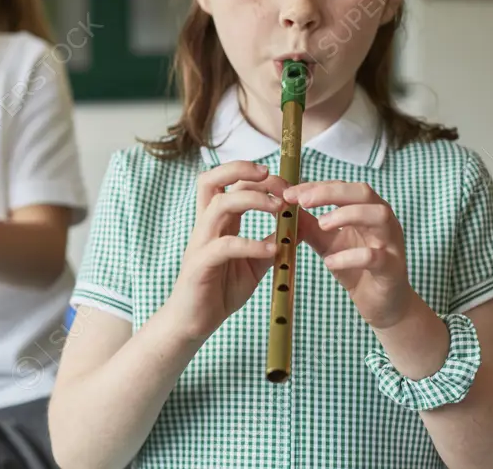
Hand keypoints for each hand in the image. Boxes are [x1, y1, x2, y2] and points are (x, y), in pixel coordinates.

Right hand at [166, 161, 282, 342]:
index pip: (227, 181)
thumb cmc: (220, 291)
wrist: (193, 323)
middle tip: (274, 180)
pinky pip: (224, 246)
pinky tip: (272, 252)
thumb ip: (272, 243)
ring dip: (252, 200)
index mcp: (217, 222)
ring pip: (220, 205)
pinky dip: (251, 244)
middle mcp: (206, 226)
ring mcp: (201, 243)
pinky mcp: (200, 265)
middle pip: (212, 179)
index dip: (254, 174)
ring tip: (279, 209)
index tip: (283, 184)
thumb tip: (299, 226)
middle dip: (243, 170)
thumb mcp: (254, 264)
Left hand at [282, 181, 413, 329]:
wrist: (382, 303)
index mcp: (367, 209)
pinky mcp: (392, 268)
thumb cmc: (356, 267)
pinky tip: (330, 262)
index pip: (342, 187)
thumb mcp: (327, 242)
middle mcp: (383, 220)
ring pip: (378, 216)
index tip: (289, 193)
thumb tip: (283, 205)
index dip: (316, 187)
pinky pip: (375, 256)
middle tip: (303, 201)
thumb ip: (308, 225)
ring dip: (347, 215)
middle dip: (331, 193)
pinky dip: (350, 256)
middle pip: (363, 193)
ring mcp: (391, 242)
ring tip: (321, 223)